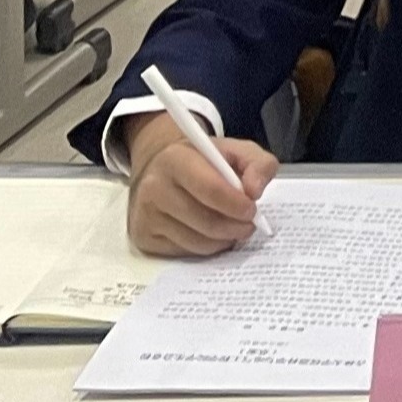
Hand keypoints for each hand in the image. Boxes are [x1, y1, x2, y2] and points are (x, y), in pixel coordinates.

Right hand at [120, 112, 278, 256]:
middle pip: (205, 221)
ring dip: (223, 240)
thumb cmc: (202, 160)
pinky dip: (205, 247)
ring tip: (234, 229)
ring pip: (195, 241)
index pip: (211, 189)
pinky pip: (183, 251)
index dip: (236, 204)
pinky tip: (212, 234)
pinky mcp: (143, 237)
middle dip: (235, 227)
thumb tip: (255, 192)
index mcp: (175, 159)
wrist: (159, 168)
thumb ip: (258, 164)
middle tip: (249, 225)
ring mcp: (145, 215)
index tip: (252, 210)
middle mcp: (154, 188)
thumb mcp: (234, 150)